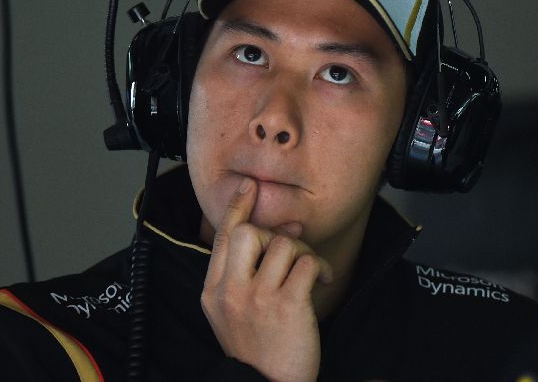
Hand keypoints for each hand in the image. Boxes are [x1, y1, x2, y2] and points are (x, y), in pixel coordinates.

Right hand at [201, 177, 332, 381]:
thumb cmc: (258, 350)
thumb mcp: (234, 313)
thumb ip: (247, 273)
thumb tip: (284, 227)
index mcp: (212, 293)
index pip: (222, 238)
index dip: (236, 208)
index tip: (249, 187)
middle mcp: (230, 293)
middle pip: (247, 233)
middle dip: (272, 233)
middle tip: (290, 251)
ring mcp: (257, 299)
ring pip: (282, 244)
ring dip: (303, 251)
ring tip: (310, 270)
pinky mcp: (287, 306)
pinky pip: (306, 263)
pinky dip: (321, 266)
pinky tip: (324, 279)